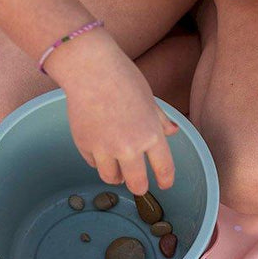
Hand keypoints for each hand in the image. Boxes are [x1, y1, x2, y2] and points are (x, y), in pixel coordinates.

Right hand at [47, 29, 178, 194]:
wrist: (91, 71)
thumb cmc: (123, 79)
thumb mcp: (149, 99)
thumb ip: (160, 120)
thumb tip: (172, 131)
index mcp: (151, 135)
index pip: (164, 168)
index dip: (165, 180)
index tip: (165, 185)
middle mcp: (129, 147)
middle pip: (137, 184)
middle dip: (139, 187)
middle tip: (138, 185)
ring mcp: (105, 149)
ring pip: (111, 178)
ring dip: (116, 176)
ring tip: (117, 171)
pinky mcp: (85, 146)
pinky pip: (93, 163)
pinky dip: (98, 160)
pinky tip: (100, 149)